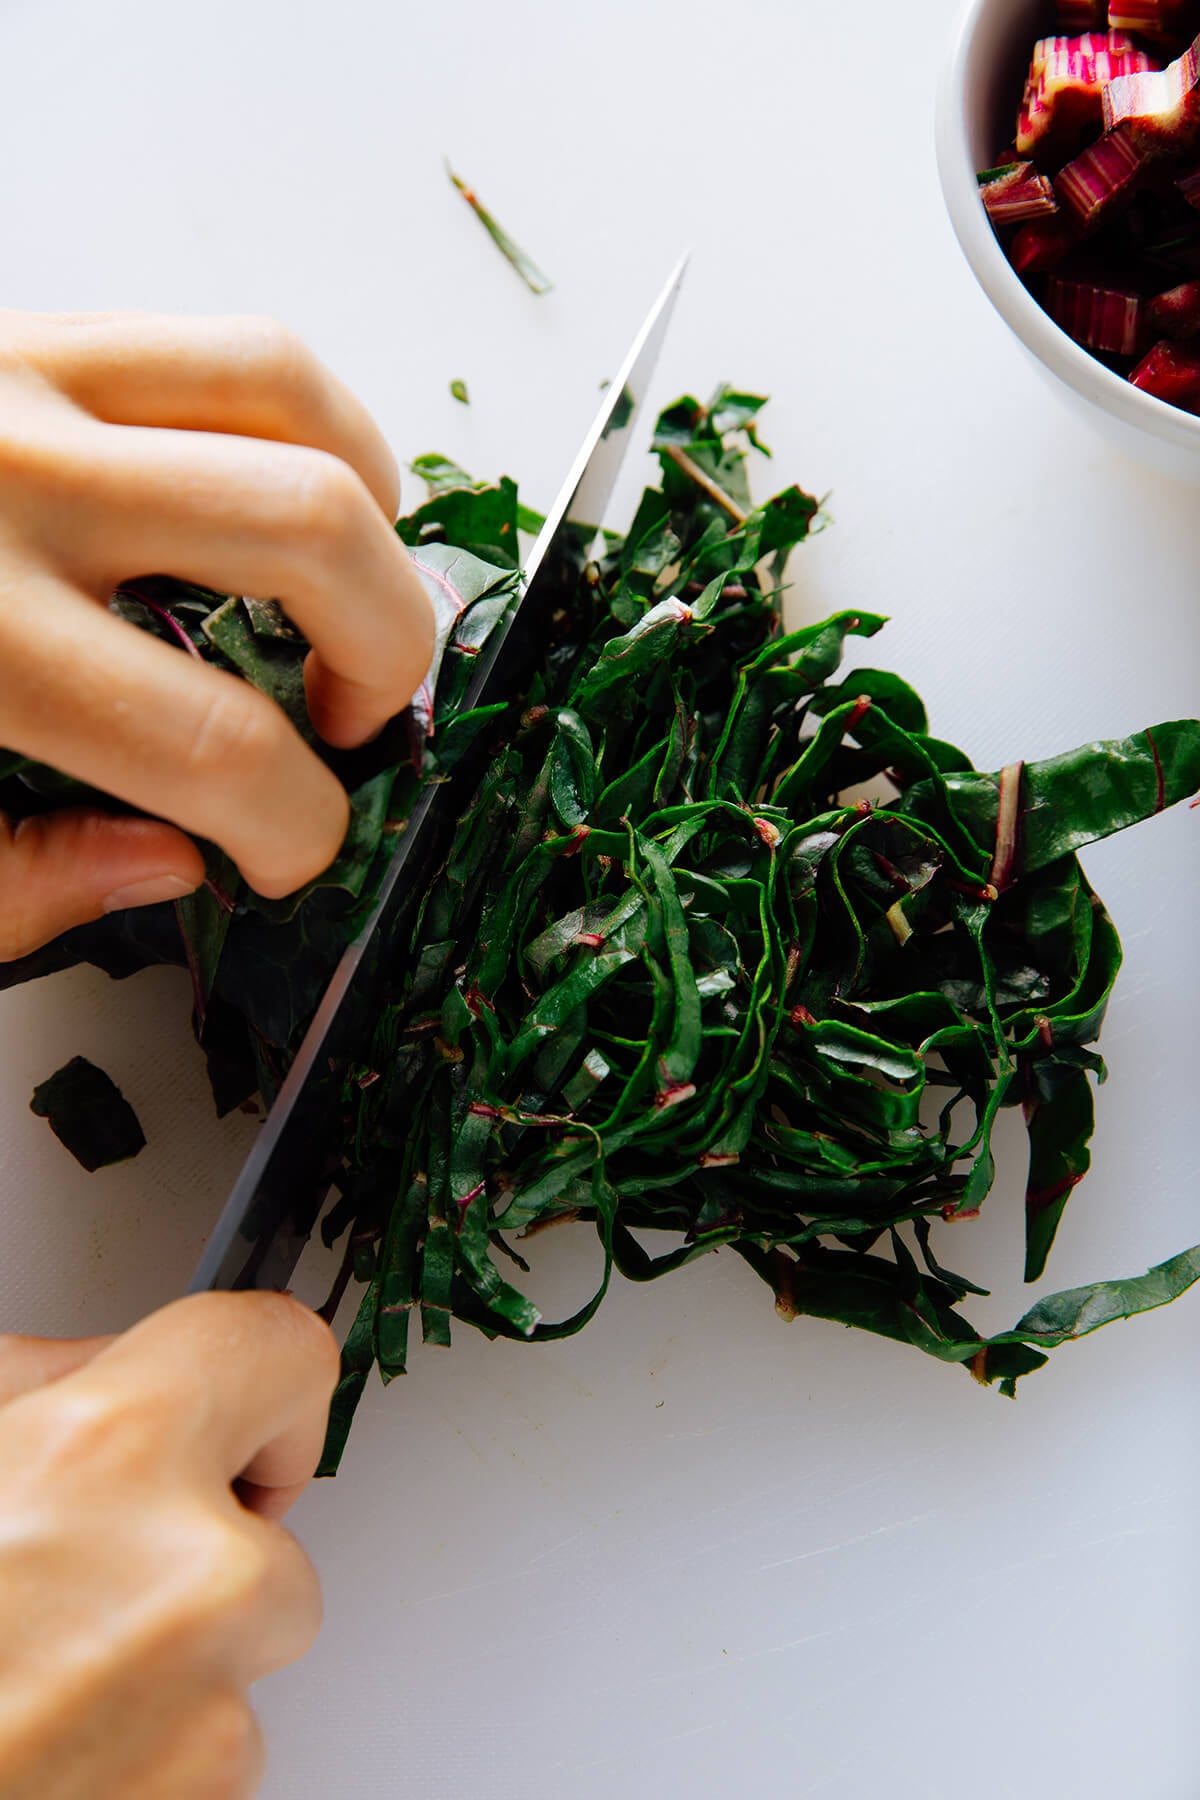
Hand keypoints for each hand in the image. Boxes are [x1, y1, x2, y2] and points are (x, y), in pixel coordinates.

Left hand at [0, 309, 434, 958]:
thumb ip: (15, 883)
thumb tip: (175, 860)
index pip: (215, 749)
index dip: (297, 832)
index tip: (284, 858)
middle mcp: (5, 489)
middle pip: (305, 541)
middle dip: (384, 663)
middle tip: (349, 731)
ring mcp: (21, 386)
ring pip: (296, 415)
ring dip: (376, 535)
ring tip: (351, 614)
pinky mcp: (26, 332)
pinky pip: (236, 354)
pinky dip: (320, 433)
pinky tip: (306, 508)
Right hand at [0, 1291, 339, 1797]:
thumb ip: (46, 1387)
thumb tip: (124, 1372)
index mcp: (110, 1454)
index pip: (282, 1350)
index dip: (262, 1382)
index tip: (253, 1408)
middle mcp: (190, 1580)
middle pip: (270, 1536)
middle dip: (192, 1557)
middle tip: (69, 1591)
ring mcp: (206, 1719)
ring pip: (242, 1657)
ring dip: (167, 1667)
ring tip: (29, 1686)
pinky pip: (210, 1750)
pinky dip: (147, 1752)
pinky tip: (46, 1746)